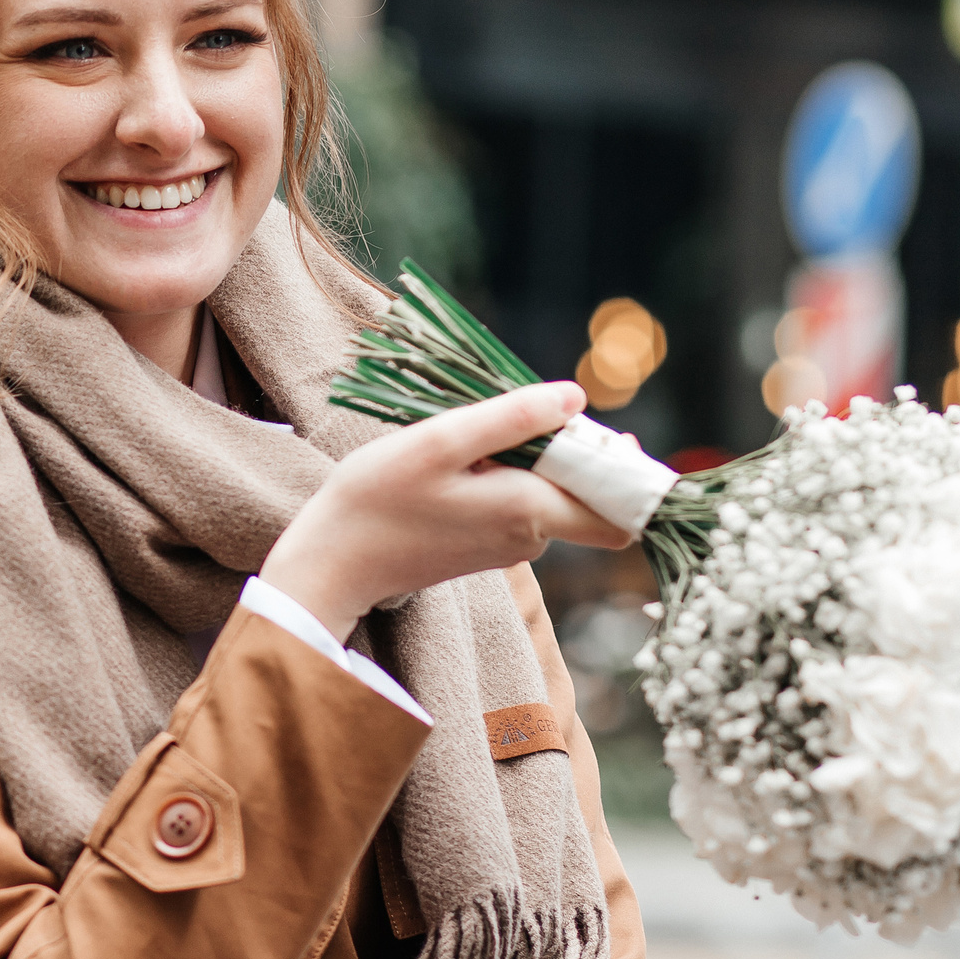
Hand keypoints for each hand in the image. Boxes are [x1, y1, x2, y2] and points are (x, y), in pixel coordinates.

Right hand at [264, 382, 632, 640]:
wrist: (332, 561)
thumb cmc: (377, 497)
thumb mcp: (440, 442)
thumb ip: (512, 419)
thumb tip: (576, 397)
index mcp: (530, 512)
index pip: (620, 510)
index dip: (627, 471)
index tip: (607, 432)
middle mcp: (532, 537)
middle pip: (589, 494)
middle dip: (575, 450)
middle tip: (530, 414)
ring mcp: (510, 545)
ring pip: (552, 494)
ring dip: (533, 457)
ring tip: (477, 435)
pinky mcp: (486, 545)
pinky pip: (522, 503)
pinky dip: (508, 474)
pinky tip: (464, 459)